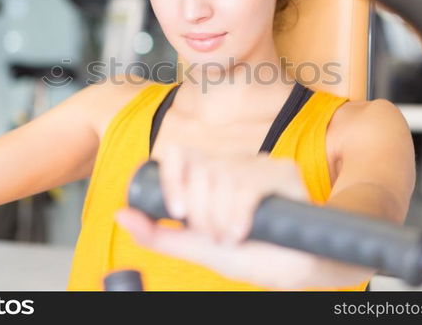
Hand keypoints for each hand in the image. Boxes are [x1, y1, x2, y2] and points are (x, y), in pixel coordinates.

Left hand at [115, 144, 320, 288]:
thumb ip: (160, 235)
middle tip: (216, 236)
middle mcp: (235, 162)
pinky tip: (244, 231)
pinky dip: (240, 214)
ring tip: (233, 237)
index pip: (178, 154)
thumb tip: (121, 215)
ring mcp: (260, 163)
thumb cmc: (253, 255)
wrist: (300, 268)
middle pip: (199, 169)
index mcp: (212, 174)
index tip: (177, 210)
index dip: (172, 178)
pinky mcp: (284, 172)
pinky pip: (247, 184)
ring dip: (221, 217)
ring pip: (222, 176)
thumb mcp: (199, 248)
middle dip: (201, 212)